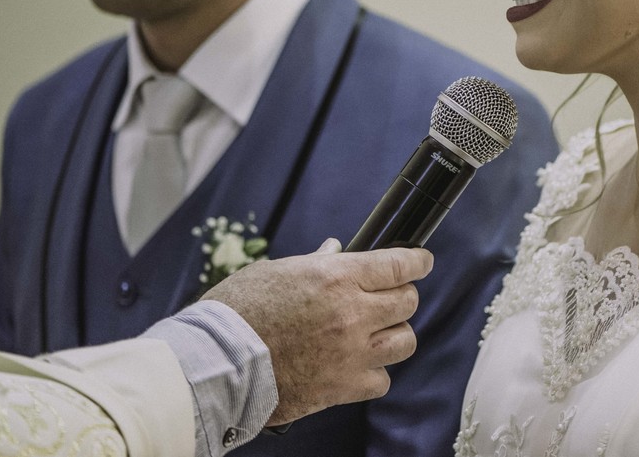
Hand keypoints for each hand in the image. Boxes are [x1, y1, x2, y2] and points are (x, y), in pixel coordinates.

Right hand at [201, 239, 432, 425]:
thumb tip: (335, 251)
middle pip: (407, 301)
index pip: (398, 264)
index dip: (417, 261)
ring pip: (404, 341)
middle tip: (390, 297)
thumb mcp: (275, 272)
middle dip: (402, 296)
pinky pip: (382, 380)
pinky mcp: (343, 387)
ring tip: (377, 333)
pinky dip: (375, 373)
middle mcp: (352, 312)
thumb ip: (314, 263)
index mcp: (336, 276)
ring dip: (394, 334)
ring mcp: (351, 352)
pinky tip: (358, 365)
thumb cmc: (237, 311)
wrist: (216, 363)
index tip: (422, 262)